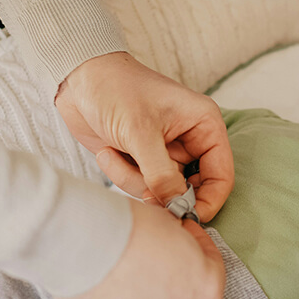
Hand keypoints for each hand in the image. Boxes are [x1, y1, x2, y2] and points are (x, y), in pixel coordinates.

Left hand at [54, 52, 233, 220]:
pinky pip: (141, 186)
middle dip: (165, 195)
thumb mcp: (140, 132)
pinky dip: (122, 175)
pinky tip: (108, 152)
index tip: (186, 218)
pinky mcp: (143, 161)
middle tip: (143, 192)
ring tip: (113, 154)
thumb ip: (162, 174)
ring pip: (163, 192)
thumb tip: (178, 208)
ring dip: (135, 181)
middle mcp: (190, 141)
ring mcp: (165, 153)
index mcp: (203, 125)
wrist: (77, 80)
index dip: (208, 201)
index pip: (221, 175)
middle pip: (192, 190)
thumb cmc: (115, 89)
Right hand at [57, 200, 224, 298]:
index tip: (187, 234)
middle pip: (186, 296)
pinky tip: (114, 278)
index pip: (213, 268)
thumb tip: (173, 240)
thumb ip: (180, 242)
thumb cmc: (134, 229)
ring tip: (131, 265)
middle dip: (177, 274)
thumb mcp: (170, 225)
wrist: (86, 246)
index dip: (200, 246)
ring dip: (151, 291)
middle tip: (160, 251)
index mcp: (206, 290)